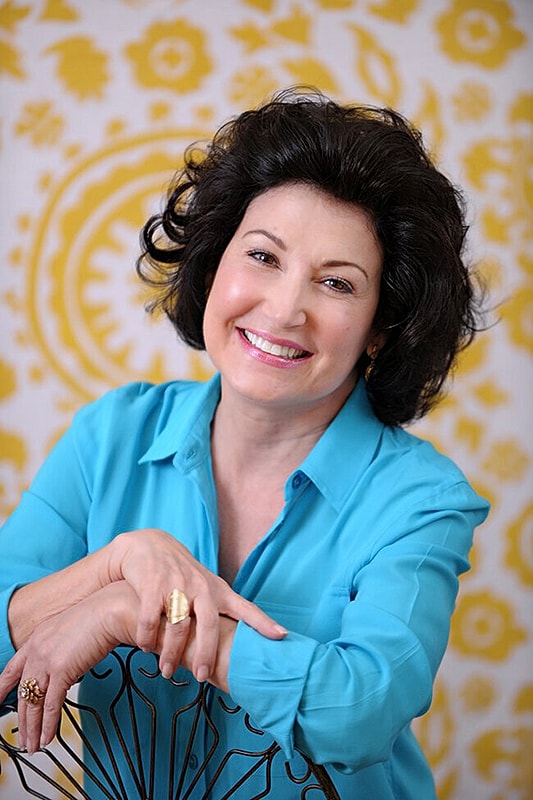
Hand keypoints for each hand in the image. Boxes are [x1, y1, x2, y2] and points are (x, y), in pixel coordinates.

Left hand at [0, 581, 142, 754]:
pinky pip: (51, 705)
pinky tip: (47, 737)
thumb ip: (63, 649)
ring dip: (33, 728)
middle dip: (22, 719)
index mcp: (38, 638)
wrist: (112, 609)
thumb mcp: (72, 630)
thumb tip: (67, 670)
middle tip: (23, 737)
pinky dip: (48, 725)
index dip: (2, 687)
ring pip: (33, 703)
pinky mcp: (61, 671)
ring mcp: (47, 660)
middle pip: (22, 692)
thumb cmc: (102, 615)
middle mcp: (37, 649)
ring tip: (33, 745)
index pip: (13, 668)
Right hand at [107, 529, 286, 682]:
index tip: (281, 635)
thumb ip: (221, 609)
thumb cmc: (183, 573)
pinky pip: (150, 619)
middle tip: (203, 677)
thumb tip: (242, 640)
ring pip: (178, 626)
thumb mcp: (207, 586)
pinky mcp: (152, 585)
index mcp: (218, 590)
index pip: (245, 607)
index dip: (263, 623)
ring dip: (171, 653)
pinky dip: (148, 637)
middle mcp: (200, 586)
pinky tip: (146, 646)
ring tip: (167, 671)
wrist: (150, 544)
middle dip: (206, 653)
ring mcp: (176, 585)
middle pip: (209, 625)